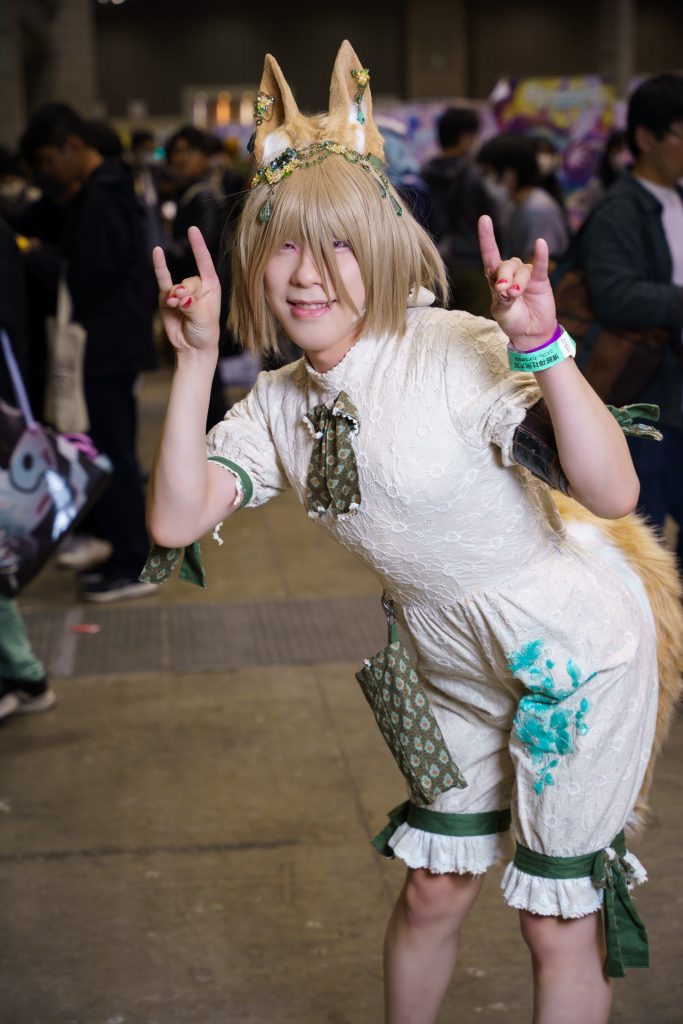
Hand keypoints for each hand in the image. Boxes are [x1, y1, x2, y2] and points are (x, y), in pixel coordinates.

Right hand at [153, 226, 220, 353]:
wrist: (192, 348)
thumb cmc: (205, 332)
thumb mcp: (203, 319)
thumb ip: (191, 305)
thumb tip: (177, 295)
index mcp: (212, 287)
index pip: (205, 263)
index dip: (198, 246)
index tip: (192, 229)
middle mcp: (197, 286)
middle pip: (188, 281)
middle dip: (186, 294)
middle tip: (186, 306)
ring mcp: (181, 291)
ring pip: (175, 286)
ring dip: (174, 298)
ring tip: (176, 307)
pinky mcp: (167, 298)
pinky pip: (163, 280)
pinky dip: (160, 267)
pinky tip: (157, 253)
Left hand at [478, 215, 556, 349]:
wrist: (530, 333)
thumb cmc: (512, 321)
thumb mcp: (502, 313)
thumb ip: (502, 299)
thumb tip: (506, 288)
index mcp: (494, 280)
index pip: (490, 256)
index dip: (487, 238)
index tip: (484, 219)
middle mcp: (509, 273)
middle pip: (506, 265)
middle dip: (504, 277)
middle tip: (504, 291)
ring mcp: (525, 275)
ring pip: (521, 270)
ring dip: (518, 282)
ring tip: (517, 295)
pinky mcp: (540, 280)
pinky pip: (540, 264)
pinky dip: (540, 255)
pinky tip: (540, 244)